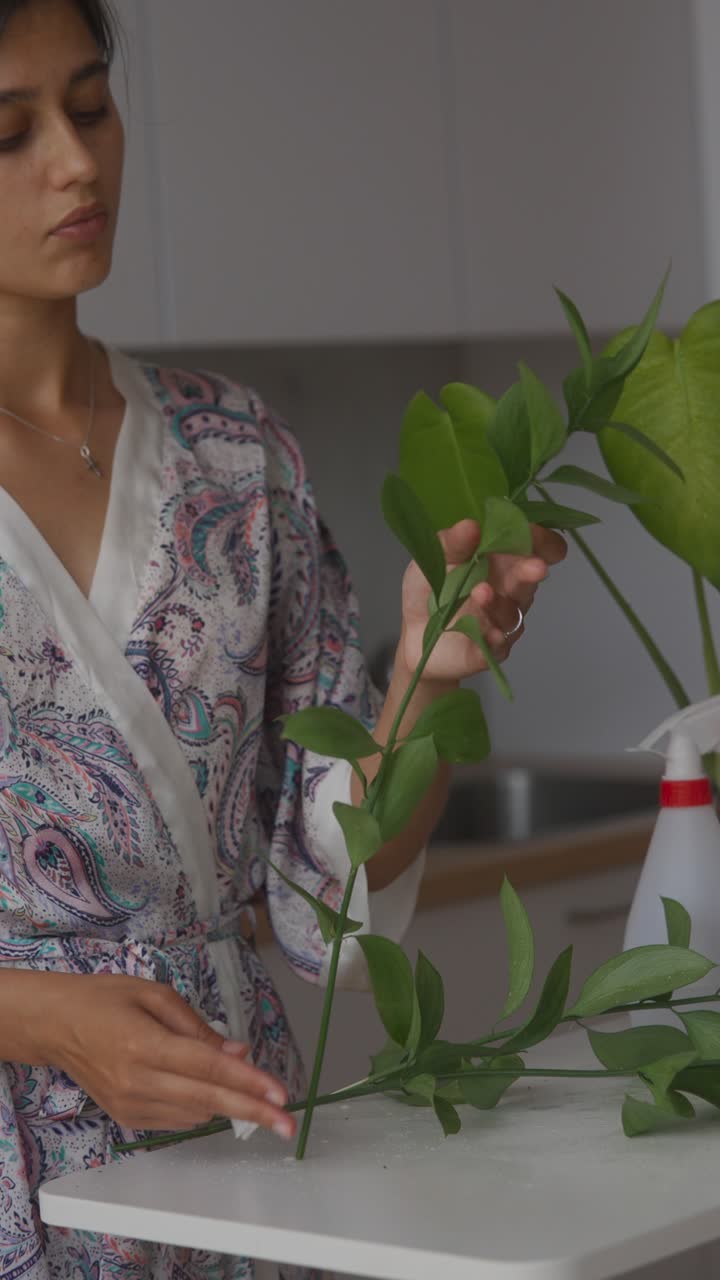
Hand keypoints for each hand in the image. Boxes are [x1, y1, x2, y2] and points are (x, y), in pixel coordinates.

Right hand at [42, 972, 294, 1137]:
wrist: (56, 1025)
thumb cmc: (106, 999)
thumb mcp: (155, 995)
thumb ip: (198, 1027)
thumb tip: (238, 1053)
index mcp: (145, 1044)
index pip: (208, 1069)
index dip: (248, 1082)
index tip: (280, 1094)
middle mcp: (137, 1081)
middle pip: (207, 1100)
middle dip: (253, 1111)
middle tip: (288, 1124)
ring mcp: (131, 1105)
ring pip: (195, 1114)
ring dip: (225, 1103)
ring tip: (242, 1086)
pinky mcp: (127, 1118)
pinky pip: (177, 1120)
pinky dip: (199, 1106)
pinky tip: (200, 1087)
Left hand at [398, 518, 566, 683]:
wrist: (411, 636)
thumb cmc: (430, 591)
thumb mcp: (433, 560)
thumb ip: (451, 543)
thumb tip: (471, 525)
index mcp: (502, 560)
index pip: (534, 547)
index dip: (541, 540)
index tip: (534, 533)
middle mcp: (509, 589)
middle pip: (529, 579)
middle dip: (532, 571)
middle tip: (535, 567)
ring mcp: (502, 620)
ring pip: (511, 612)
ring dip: (499, 603)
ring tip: (480, 592)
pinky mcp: (490, 649)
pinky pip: (497, 644)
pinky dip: (494, 638)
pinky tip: (488, 633)